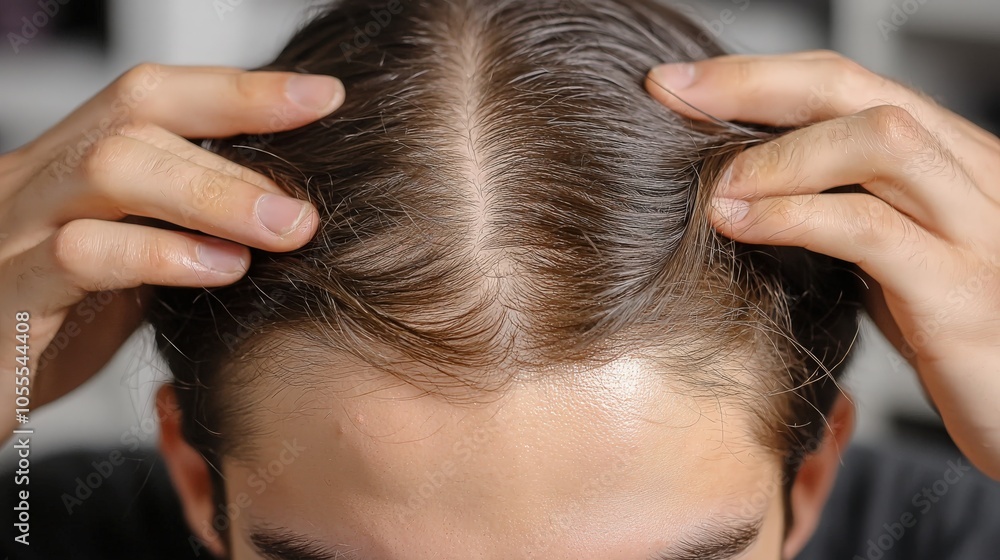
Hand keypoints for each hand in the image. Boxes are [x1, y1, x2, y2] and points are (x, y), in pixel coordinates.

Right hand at [0, 64, 343, 432]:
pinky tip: (220, 269)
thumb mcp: (129, 267)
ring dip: (212, 195)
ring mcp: (13, 234)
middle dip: (236, 148)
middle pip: (135, 121)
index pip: (153, 97)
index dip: (239, 90)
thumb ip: (181, 230)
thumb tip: (282, 208)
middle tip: (308, 202)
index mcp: (68, 168)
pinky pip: (79, 255)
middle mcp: (35, 185)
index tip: (320, 96)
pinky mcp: (9, 297)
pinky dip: (161, 255)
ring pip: (108, 171)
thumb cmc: (54, 330)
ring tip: (283, 229)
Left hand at [646, 51, 999, 478]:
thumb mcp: (893, 258)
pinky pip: (871, 230)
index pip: (848, 83)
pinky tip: (738, 223)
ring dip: (778, 154)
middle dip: (753, 83)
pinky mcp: (962, 292)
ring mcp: (977, 229)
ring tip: (712, 184)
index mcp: (948, 159)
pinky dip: (794, 216)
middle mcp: (972, 175)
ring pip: (879, 140)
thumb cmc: (952, 336)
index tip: (679, 81)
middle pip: (856, 89)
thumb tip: (740, 187)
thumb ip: (841, 212)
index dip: (759, 73)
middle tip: (671, 94)